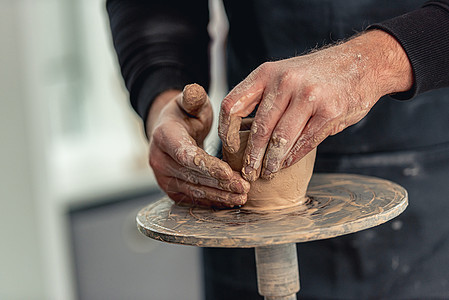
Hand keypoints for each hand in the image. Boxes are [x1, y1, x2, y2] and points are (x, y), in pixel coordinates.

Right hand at [147, 84, 249, 207]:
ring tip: (241, 197)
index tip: (229, 173)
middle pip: (192, 175)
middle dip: (219, 183)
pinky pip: (192, 199)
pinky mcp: (171, 189)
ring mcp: (163, 177)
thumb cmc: (185, 116)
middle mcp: (159, 159)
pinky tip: (230, 202)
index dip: (207, 166)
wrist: (169, 133)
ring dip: (219, 195)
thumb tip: (194, 91)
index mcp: (164, 136)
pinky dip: (212, 201)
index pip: (185, 154)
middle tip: (244, 187)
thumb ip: (194, 97)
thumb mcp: (190, 102)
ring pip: (193, 190)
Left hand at [219, 30, 412, 180]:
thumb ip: (264, 97)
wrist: (362, 62)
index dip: (227, 131)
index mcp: (266, 73)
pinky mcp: (329, 112)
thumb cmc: (316, 74)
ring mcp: (308, 96)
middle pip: (259, 128)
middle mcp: (285, 82)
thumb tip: (244, 133)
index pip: (232, 105)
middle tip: (248, 172)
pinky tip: (286, 164)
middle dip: (251, 157)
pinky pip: (305, 142)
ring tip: (267, 173)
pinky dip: (293, 157)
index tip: (230, 148)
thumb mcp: (283, 73)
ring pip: (281, 139)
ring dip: (272, 161)